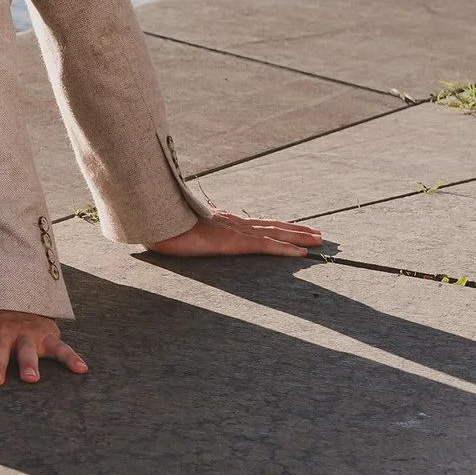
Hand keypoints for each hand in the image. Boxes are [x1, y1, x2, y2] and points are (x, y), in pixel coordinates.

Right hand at [143, 208, 321, 257]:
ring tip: (319, 240)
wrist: (156, 222)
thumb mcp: (179, 229)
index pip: (256, 224)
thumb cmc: (162, 226)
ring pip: (276, 233)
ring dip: (299, 237)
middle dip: (297, 230)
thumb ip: (189, 231)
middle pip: (272, 225)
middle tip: (319, 234)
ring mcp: (236, 230)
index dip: (277, 226)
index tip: (294, 229)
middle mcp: (233, 223)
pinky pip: (267, 246)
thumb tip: (185, 237)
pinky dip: (286, 249)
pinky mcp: (235, 241)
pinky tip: (302, 253)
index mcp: (222, 221)